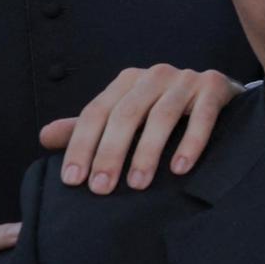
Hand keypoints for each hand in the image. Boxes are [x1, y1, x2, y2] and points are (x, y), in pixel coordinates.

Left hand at [40, 65, 242, 193]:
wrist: (220, 95)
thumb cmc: (166, 111)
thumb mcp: (126, 117)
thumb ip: (90, 128)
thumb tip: (45, 136)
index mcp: (127, 81)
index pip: (96, 112)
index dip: (82, 146)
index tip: (73, 181)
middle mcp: (155, 75)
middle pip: (126, 114)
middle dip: (111, 153)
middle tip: (102, 188)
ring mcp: (186, 79)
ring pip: (162, 116)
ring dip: (147, 152)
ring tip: (138, 184)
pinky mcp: (215, 86)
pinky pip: (202, 116)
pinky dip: (190, 142)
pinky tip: (179, 167)